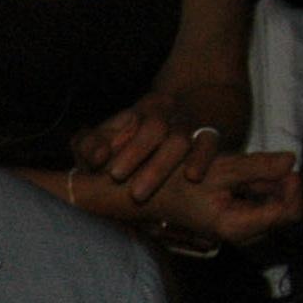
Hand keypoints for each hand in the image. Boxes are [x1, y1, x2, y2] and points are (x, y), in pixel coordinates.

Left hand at [73, 96, 220, 207]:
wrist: (195, 114)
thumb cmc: (137, 138)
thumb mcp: (111, 135)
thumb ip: (92, 145)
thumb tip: (97, 158)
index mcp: (142, 109)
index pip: (126, 121)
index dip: (113, 141)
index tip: (99, 162)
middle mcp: (168, 114)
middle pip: (154, 127)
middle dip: (134, 153)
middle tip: (115, 177)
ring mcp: (190, 125)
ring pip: (179, 139)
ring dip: (159, 166)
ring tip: (139, 193)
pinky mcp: (210, 137)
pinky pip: (209, 144)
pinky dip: (201, 159)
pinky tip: (193, 176)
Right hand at [142, 150, 302, 254]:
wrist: (142, 195)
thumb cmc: (174, 181)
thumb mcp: (217, 169)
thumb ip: (256, 166)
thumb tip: (291, 161)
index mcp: (236, 225)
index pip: (288, 213)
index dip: (294, 188)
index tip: (288, 166)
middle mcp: (239, 234)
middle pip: (286, 216)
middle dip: (290, 189)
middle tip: (282, 165)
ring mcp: (236, 229)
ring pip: (277, 213)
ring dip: (280, 190)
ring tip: (271, 168)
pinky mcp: (233, 221)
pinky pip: (263, 209)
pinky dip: (268, 193)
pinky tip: (260, 176)